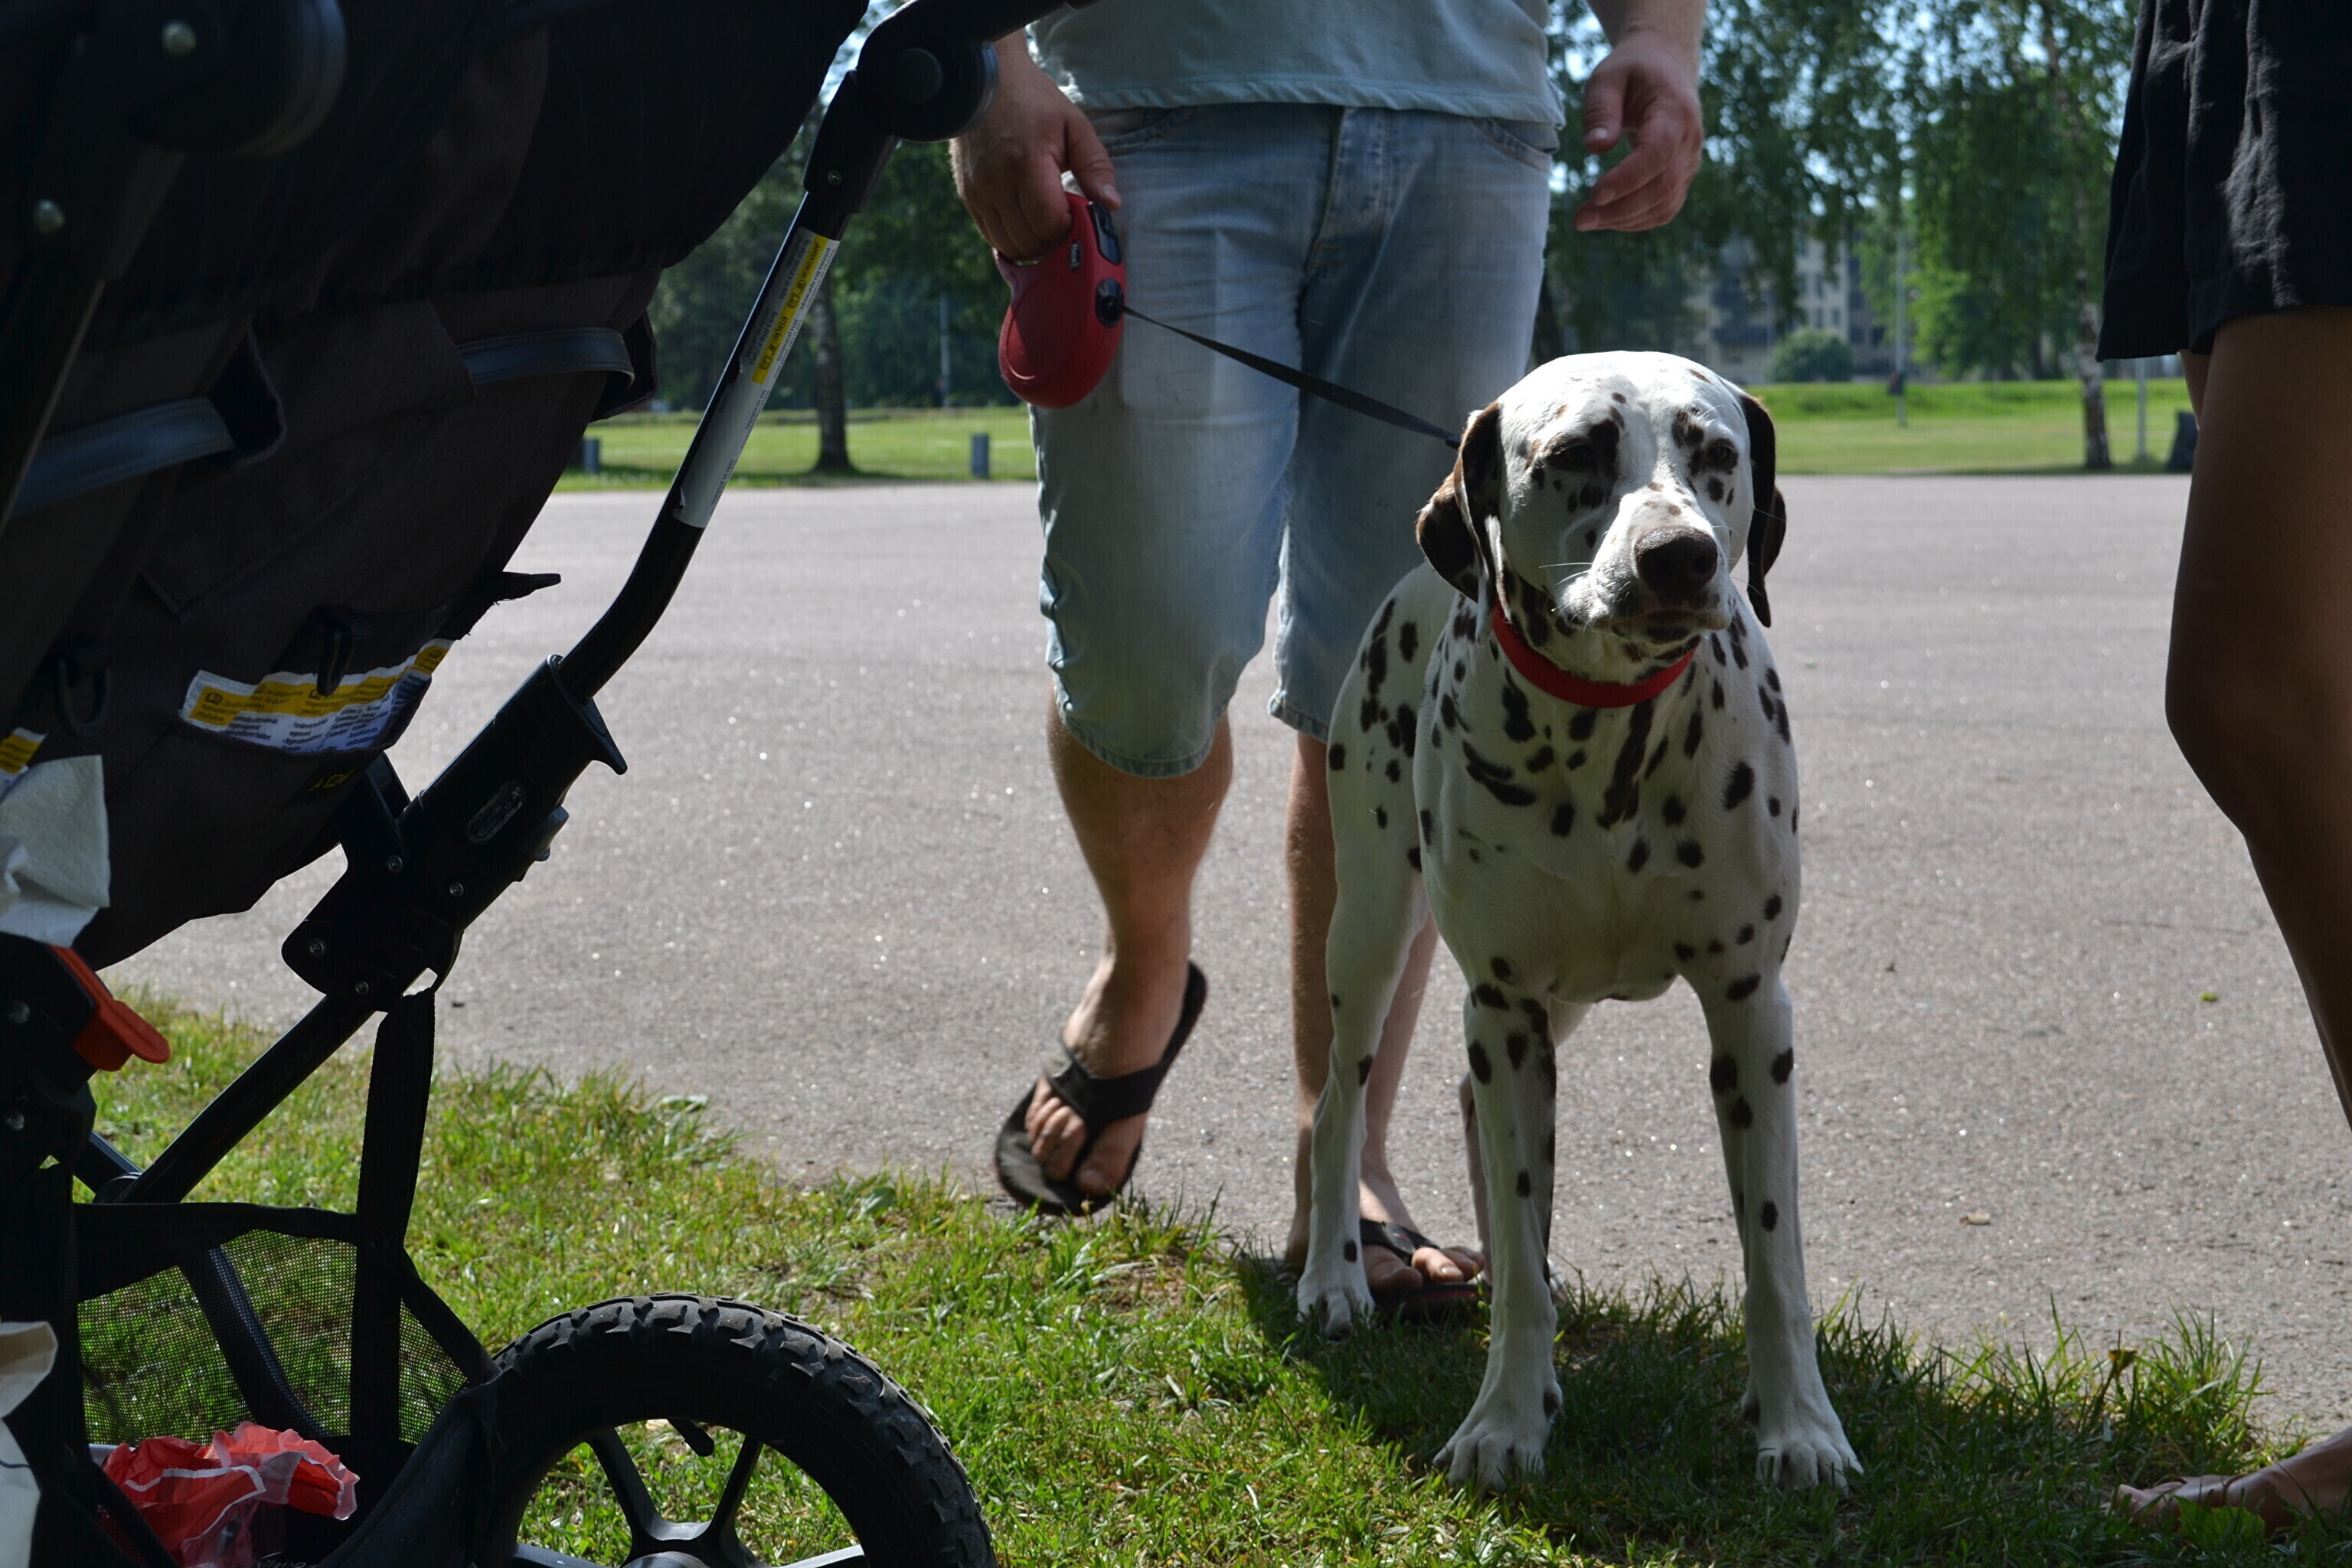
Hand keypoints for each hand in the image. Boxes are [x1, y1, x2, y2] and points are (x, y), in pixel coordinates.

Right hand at [950, 34, 1119, 259]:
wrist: (984, 82)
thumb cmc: (1033, 101)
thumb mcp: (1074, 126)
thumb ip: (1095, 166)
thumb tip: (1111, 205)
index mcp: (1027, 162)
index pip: (1050, 224)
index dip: (1071, 228)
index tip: (1079, 214)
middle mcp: (997, 182)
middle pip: (1030, 242)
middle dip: (1055, 240)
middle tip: (1067, 220)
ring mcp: (978, 192)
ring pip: (1009, 246)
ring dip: (1034, 244)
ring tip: (1047, 221)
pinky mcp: (968, 197)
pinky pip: (991, 236)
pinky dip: (1012, 238)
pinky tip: (1027, 220)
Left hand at [1573, 28, 1704, 232]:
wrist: (1667, 66)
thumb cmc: (1632, 70)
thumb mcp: (1607, 77)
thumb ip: (1600, 110)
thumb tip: (1595, 148)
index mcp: (1675, 111)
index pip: (1657, 153)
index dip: (1628, 178)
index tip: (1594, 194)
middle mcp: (1690, 141)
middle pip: (1662, 187)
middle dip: (1620, 209)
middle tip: (1579, 220)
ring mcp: (1690, 162)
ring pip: (1665, 205)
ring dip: (1624, 220)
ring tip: (1585, 220)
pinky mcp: (1682, 176)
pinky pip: (1664, 208)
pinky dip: (1635, 220)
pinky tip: (1605, 217)